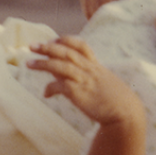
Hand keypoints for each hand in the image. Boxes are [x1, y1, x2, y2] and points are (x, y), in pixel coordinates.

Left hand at [28, 37, 145, 126]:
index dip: (65, 40)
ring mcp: (84, 80)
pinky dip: (50, 88)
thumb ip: (85, 78)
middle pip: (66, 52)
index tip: (52, 40)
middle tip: (32, 46)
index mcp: (95, 66)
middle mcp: (89, 70)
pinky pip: (61, 86)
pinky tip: (45, 94)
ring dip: (43, 63)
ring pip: (61, 66)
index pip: (80, 45)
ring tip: (29, 63)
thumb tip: (63, 79)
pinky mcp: (80, 93)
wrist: (126, 114)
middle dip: (47, 48)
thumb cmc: (114, 100)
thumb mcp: (102, 83)